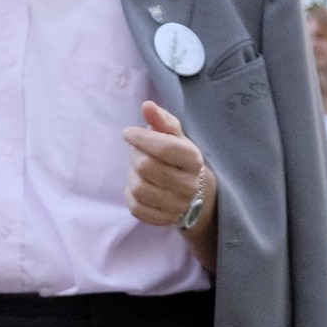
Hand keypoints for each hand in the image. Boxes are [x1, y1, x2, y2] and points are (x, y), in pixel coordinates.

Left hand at [122, 101, 217, 266]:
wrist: (197, 193)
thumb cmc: (180, 158)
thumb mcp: (176, 136)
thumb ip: (162, 120)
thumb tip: (147, 106)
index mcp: (193, 160)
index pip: (164, 148)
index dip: (140, 138)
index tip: (129, 133)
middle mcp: (189, 186)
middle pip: (145, 167)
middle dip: (135, 155)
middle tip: (138, 152)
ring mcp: (177, 206)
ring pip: (138, 188)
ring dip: (132, 176)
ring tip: (140, 171)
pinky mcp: (164, 220)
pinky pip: (135, 208)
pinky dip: (131, 195)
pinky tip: (139, 187)